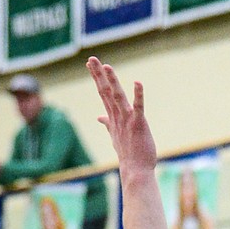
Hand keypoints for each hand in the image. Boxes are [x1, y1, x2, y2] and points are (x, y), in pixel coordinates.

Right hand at [87, 57, 156, 176]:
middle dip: (98, 75)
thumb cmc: (128, 153)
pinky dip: (138, 95)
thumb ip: (108, 123)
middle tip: (91, 58)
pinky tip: (137, 82)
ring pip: (118, 97)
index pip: (103, 93)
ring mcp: (127, 120)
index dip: (97, 77)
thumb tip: (100, 117)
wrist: (136, 170)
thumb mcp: (115, 135)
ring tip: (107, 66)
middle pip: (106, 92)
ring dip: (112, 82)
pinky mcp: (138, 124)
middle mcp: (117, 116)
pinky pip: (138, 107)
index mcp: (113, 117)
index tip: (91, 63)